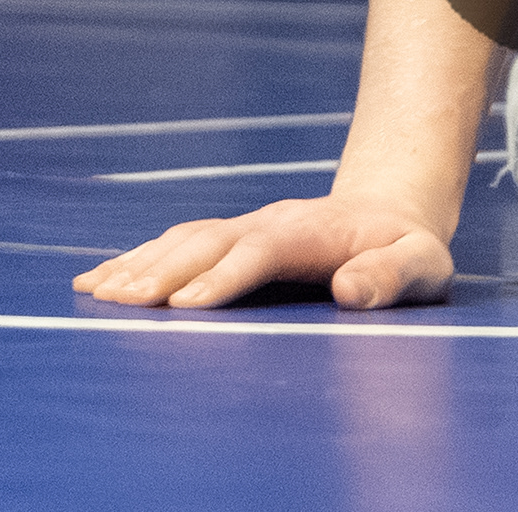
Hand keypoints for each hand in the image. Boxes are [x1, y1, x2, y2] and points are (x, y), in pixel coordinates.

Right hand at [73, 193, 455, 311]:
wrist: (391, 214)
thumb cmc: (408, 252)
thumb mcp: (423, 266)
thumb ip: (393, 277)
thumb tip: (352, 290)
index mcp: (316, 231)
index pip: (264, 249)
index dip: (226, 274)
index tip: (188, 304)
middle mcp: (270, 222)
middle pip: (211, 240)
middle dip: (167, 270)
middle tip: (124, 303)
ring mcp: (244, 226)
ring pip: (184, 239)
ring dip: (139, 264)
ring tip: (95, 293)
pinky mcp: (227, 238)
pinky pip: (174, 244)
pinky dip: (133, 260)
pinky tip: (95, 282)